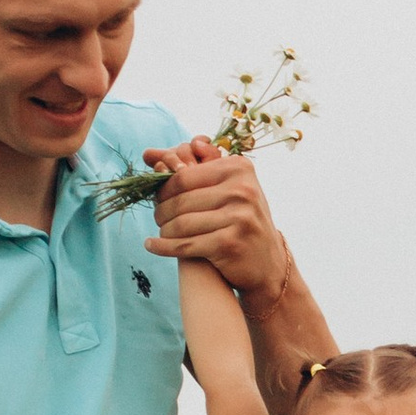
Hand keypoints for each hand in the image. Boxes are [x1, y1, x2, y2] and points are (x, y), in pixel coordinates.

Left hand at [145, 139, 290, 300]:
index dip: (164, 188)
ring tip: (160, 231)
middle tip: (158, 217)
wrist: (266, 261)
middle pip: (181, 200)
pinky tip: (152, 246)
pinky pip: (185, 244)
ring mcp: (238, 217)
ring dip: (163, 230)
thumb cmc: (240, 218)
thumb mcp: (229, 186)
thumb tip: (149, 153)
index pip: (184, 175)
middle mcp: (242, 190)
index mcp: (239, 168)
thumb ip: (194, 166)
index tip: (157, 198)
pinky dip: (163, 247)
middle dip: (162, 210)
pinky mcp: (229, 244)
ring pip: (181, 223)